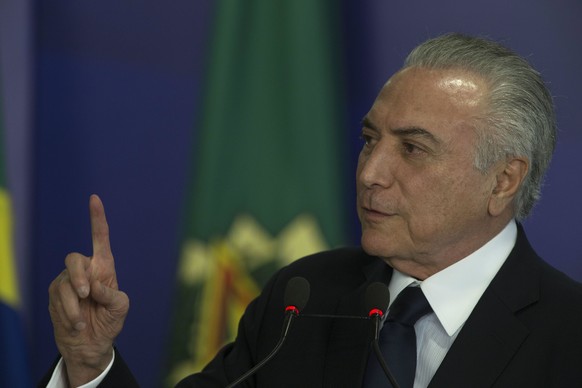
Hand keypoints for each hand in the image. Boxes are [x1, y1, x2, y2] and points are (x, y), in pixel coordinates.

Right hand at [48, 195, 129, 385]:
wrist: (91, 344)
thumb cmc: (109, 322)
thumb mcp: (120, 307)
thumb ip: (111, 293)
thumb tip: (93, 285)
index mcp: (104, 267)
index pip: (100, 238)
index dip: (97, 218)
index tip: (94, 198)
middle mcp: (85, 270)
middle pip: (74, 258)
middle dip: (78, 275)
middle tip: (85, 294)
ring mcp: (67, 282)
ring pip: (65, 283)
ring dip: (74, 305)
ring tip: (82, 321)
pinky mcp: (55, 296)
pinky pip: (58, 298)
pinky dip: (68, 313)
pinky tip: (76, 324)